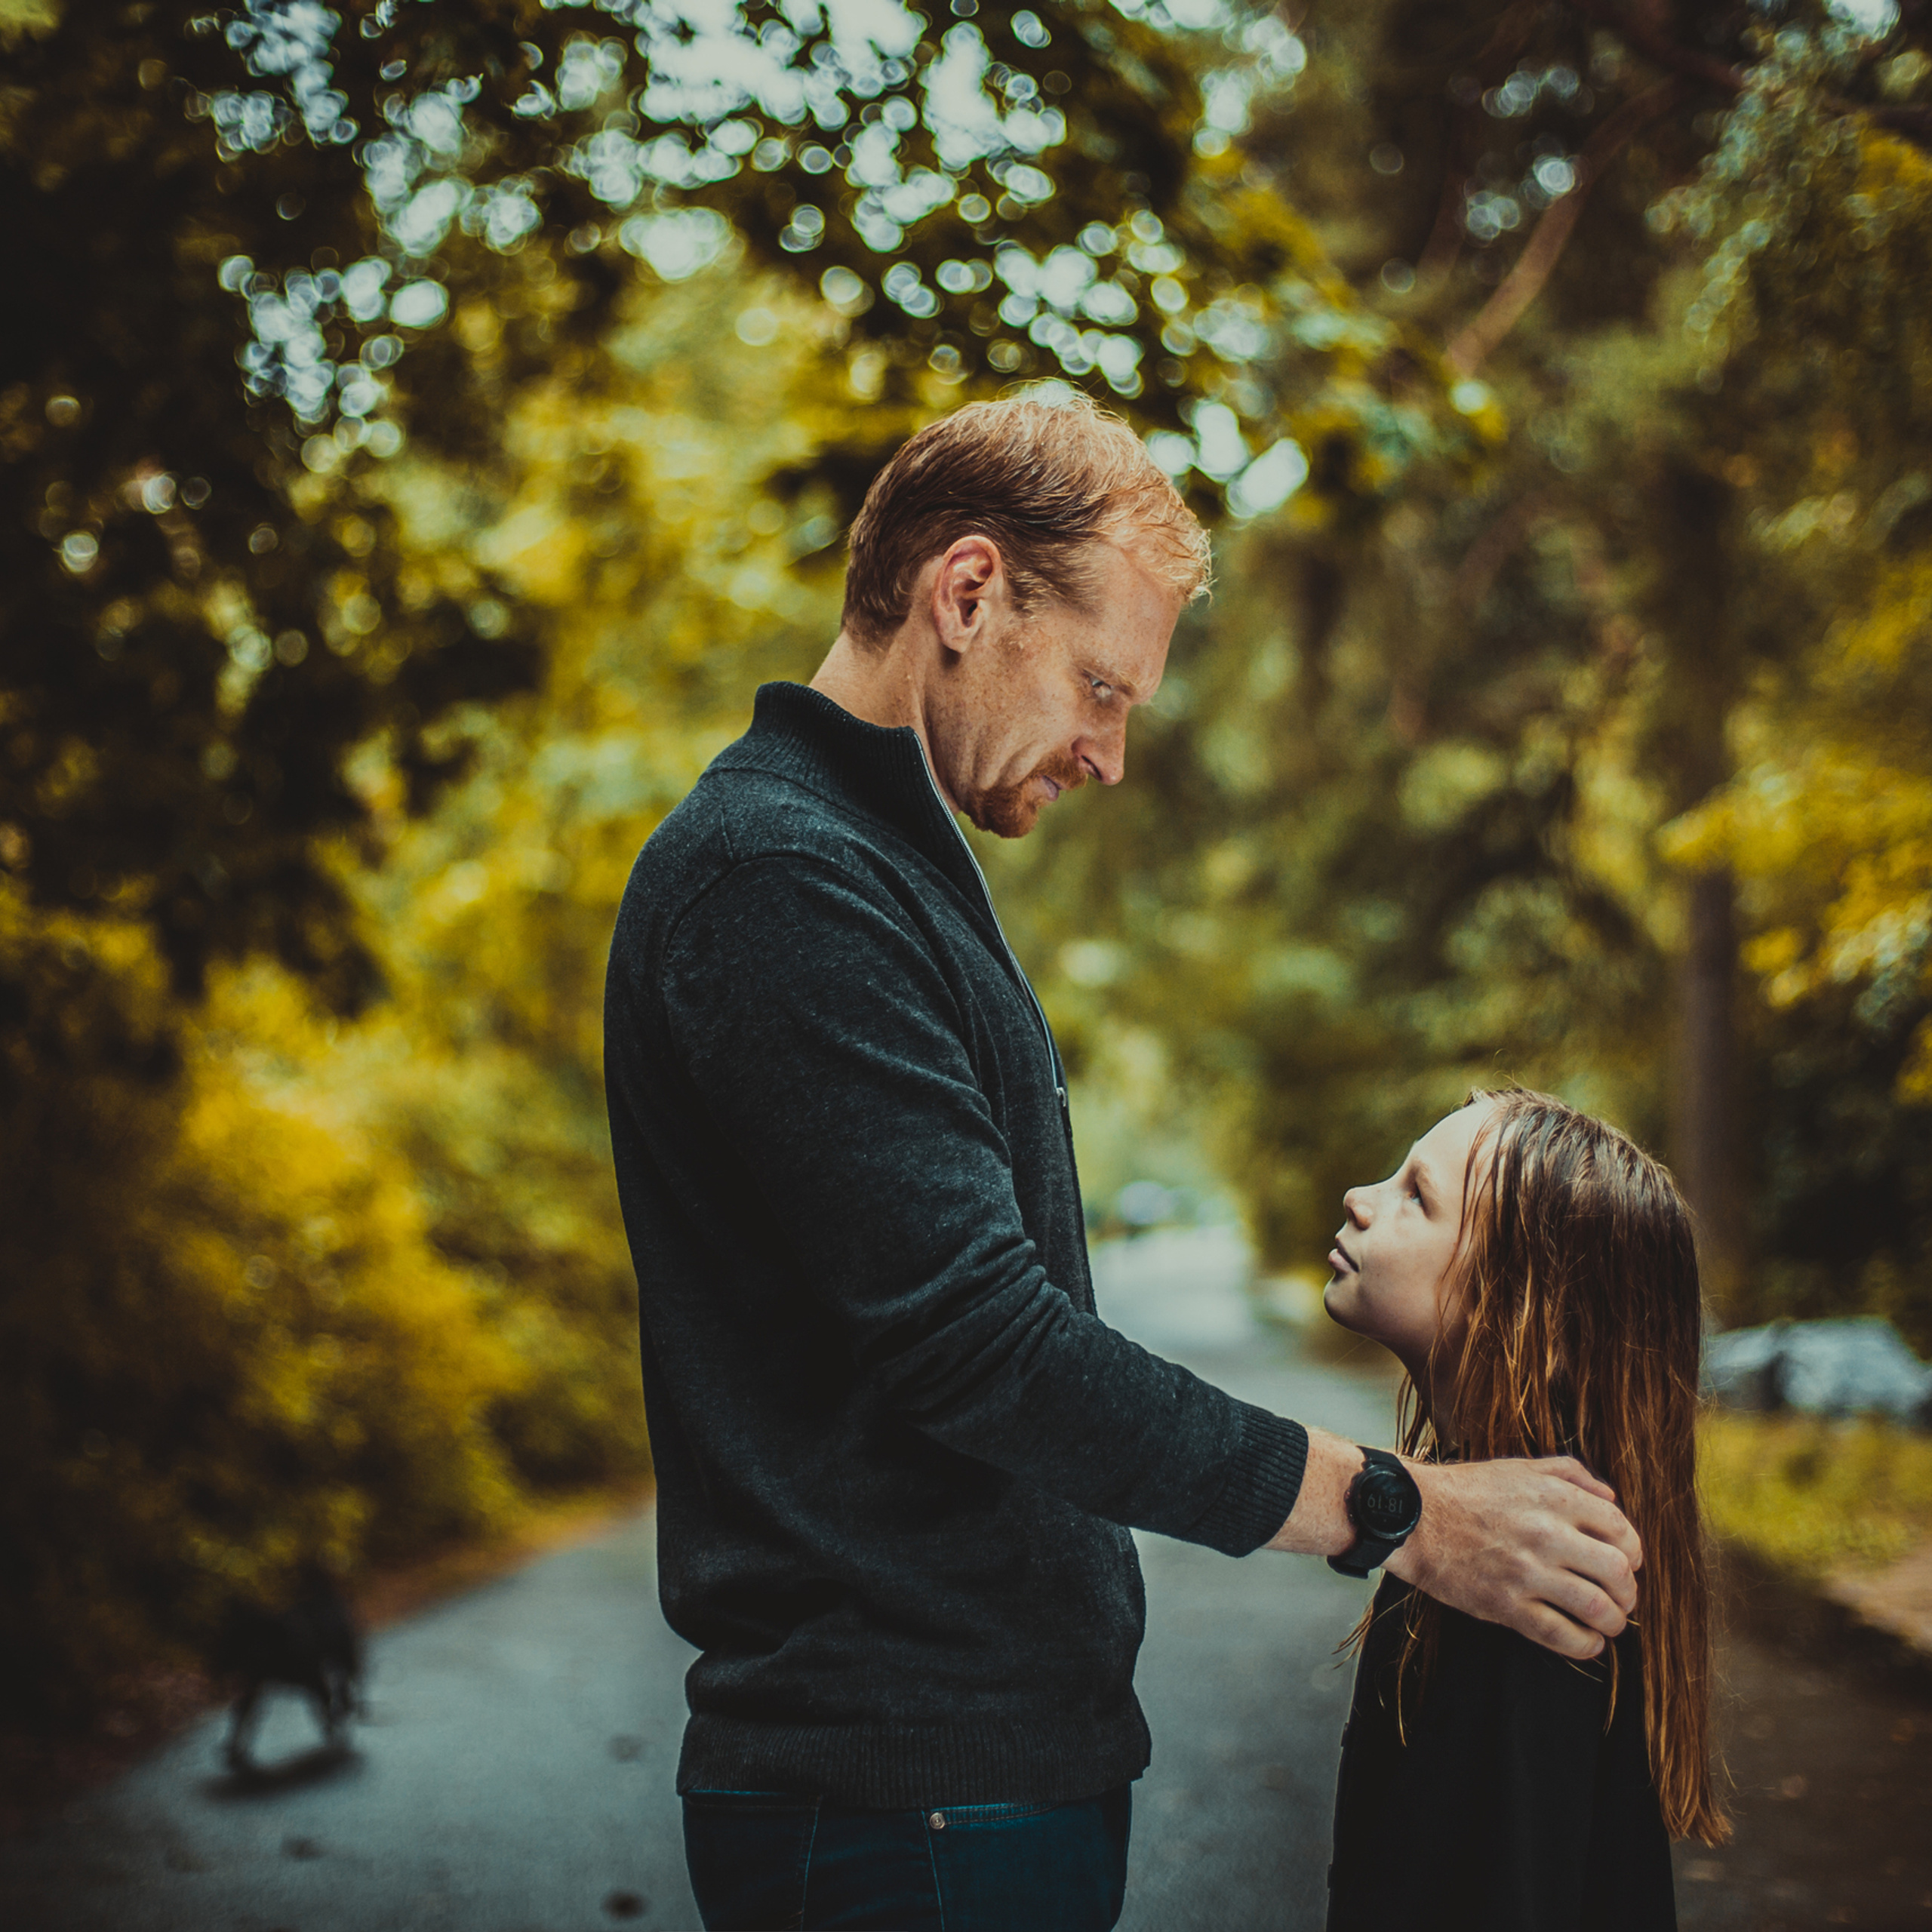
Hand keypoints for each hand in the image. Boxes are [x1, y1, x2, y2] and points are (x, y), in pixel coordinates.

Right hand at [1385, 1456, 1641, 1658]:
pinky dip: (1585, 1646)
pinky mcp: (1507, 1606)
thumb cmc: (1465, 1490)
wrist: (1414, 1516)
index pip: (1620, 1528)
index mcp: (1553, 1498)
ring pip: (1596, 1608)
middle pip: (1617, 1572)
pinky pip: (1562, 1636)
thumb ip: (1569, 1473)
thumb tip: (1611, 1495)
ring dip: (1613, 1622)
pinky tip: (1587, 1642)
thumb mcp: (1518, 1466)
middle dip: (1628, 1591)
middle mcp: (1547, 1534)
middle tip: (1622, 1597)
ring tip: (1608, 1623)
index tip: (1628, 1562)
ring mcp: (1527, 1573)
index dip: (1633, 1549)